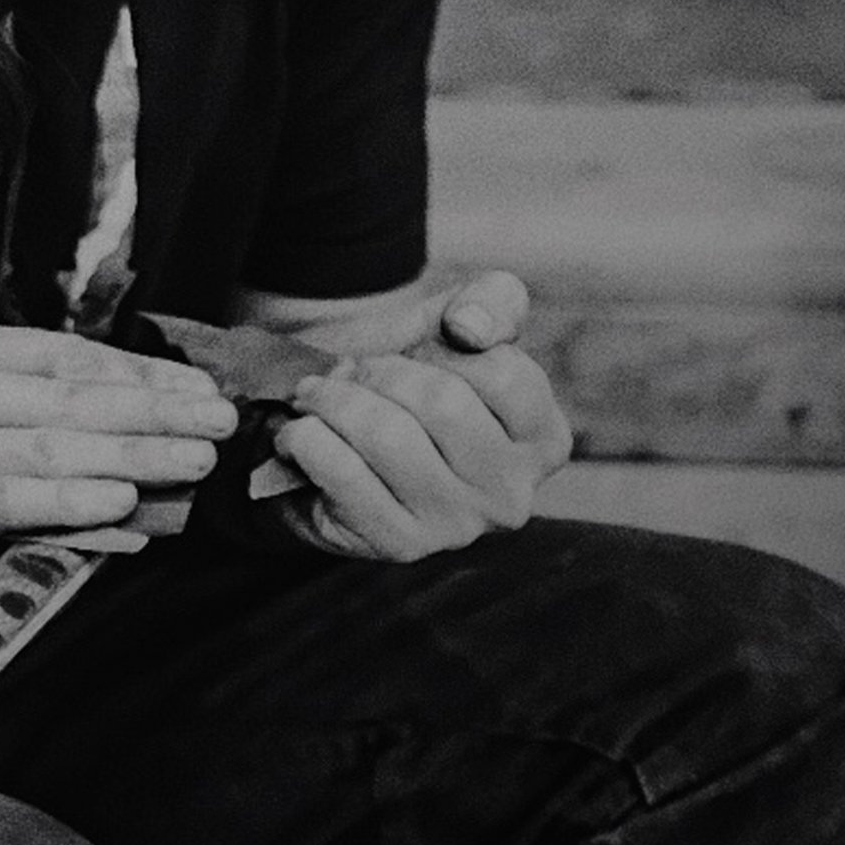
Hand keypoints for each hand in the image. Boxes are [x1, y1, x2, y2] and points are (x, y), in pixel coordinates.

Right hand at [0, 313, 235, 583]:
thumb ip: (4, 402)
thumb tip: (102, 426)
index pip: (65, 355)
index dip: (138, 371)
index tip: (195, 385)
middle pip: (74, 394)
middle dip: (157, 408)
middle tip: (221, 419)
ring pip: (56, 444)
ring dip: (137, 454)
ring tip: (195, 461)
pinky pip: (13, 499)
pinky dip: (74, 503)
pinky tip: (124, 505)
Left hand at [270, 270, 572, 560]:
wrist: (332, 423)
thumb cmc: (406, 372)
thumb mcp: (456, 321)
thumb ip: (491, 300)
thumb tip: (470, 328)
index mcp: (542, 439)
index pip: (504, 376)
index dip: (444, 350)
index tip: (417, 354)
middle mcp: (510, 494)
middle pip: (443, 404)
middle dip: (381, 371)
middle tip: (352, 373)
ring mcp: (454, 526)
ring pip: (388, 437)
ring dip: (335, 401)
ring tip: (318, 398)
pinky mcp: (395, 544)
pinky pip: (343, 474)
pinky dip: (308, 439)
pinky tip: (301, 434)